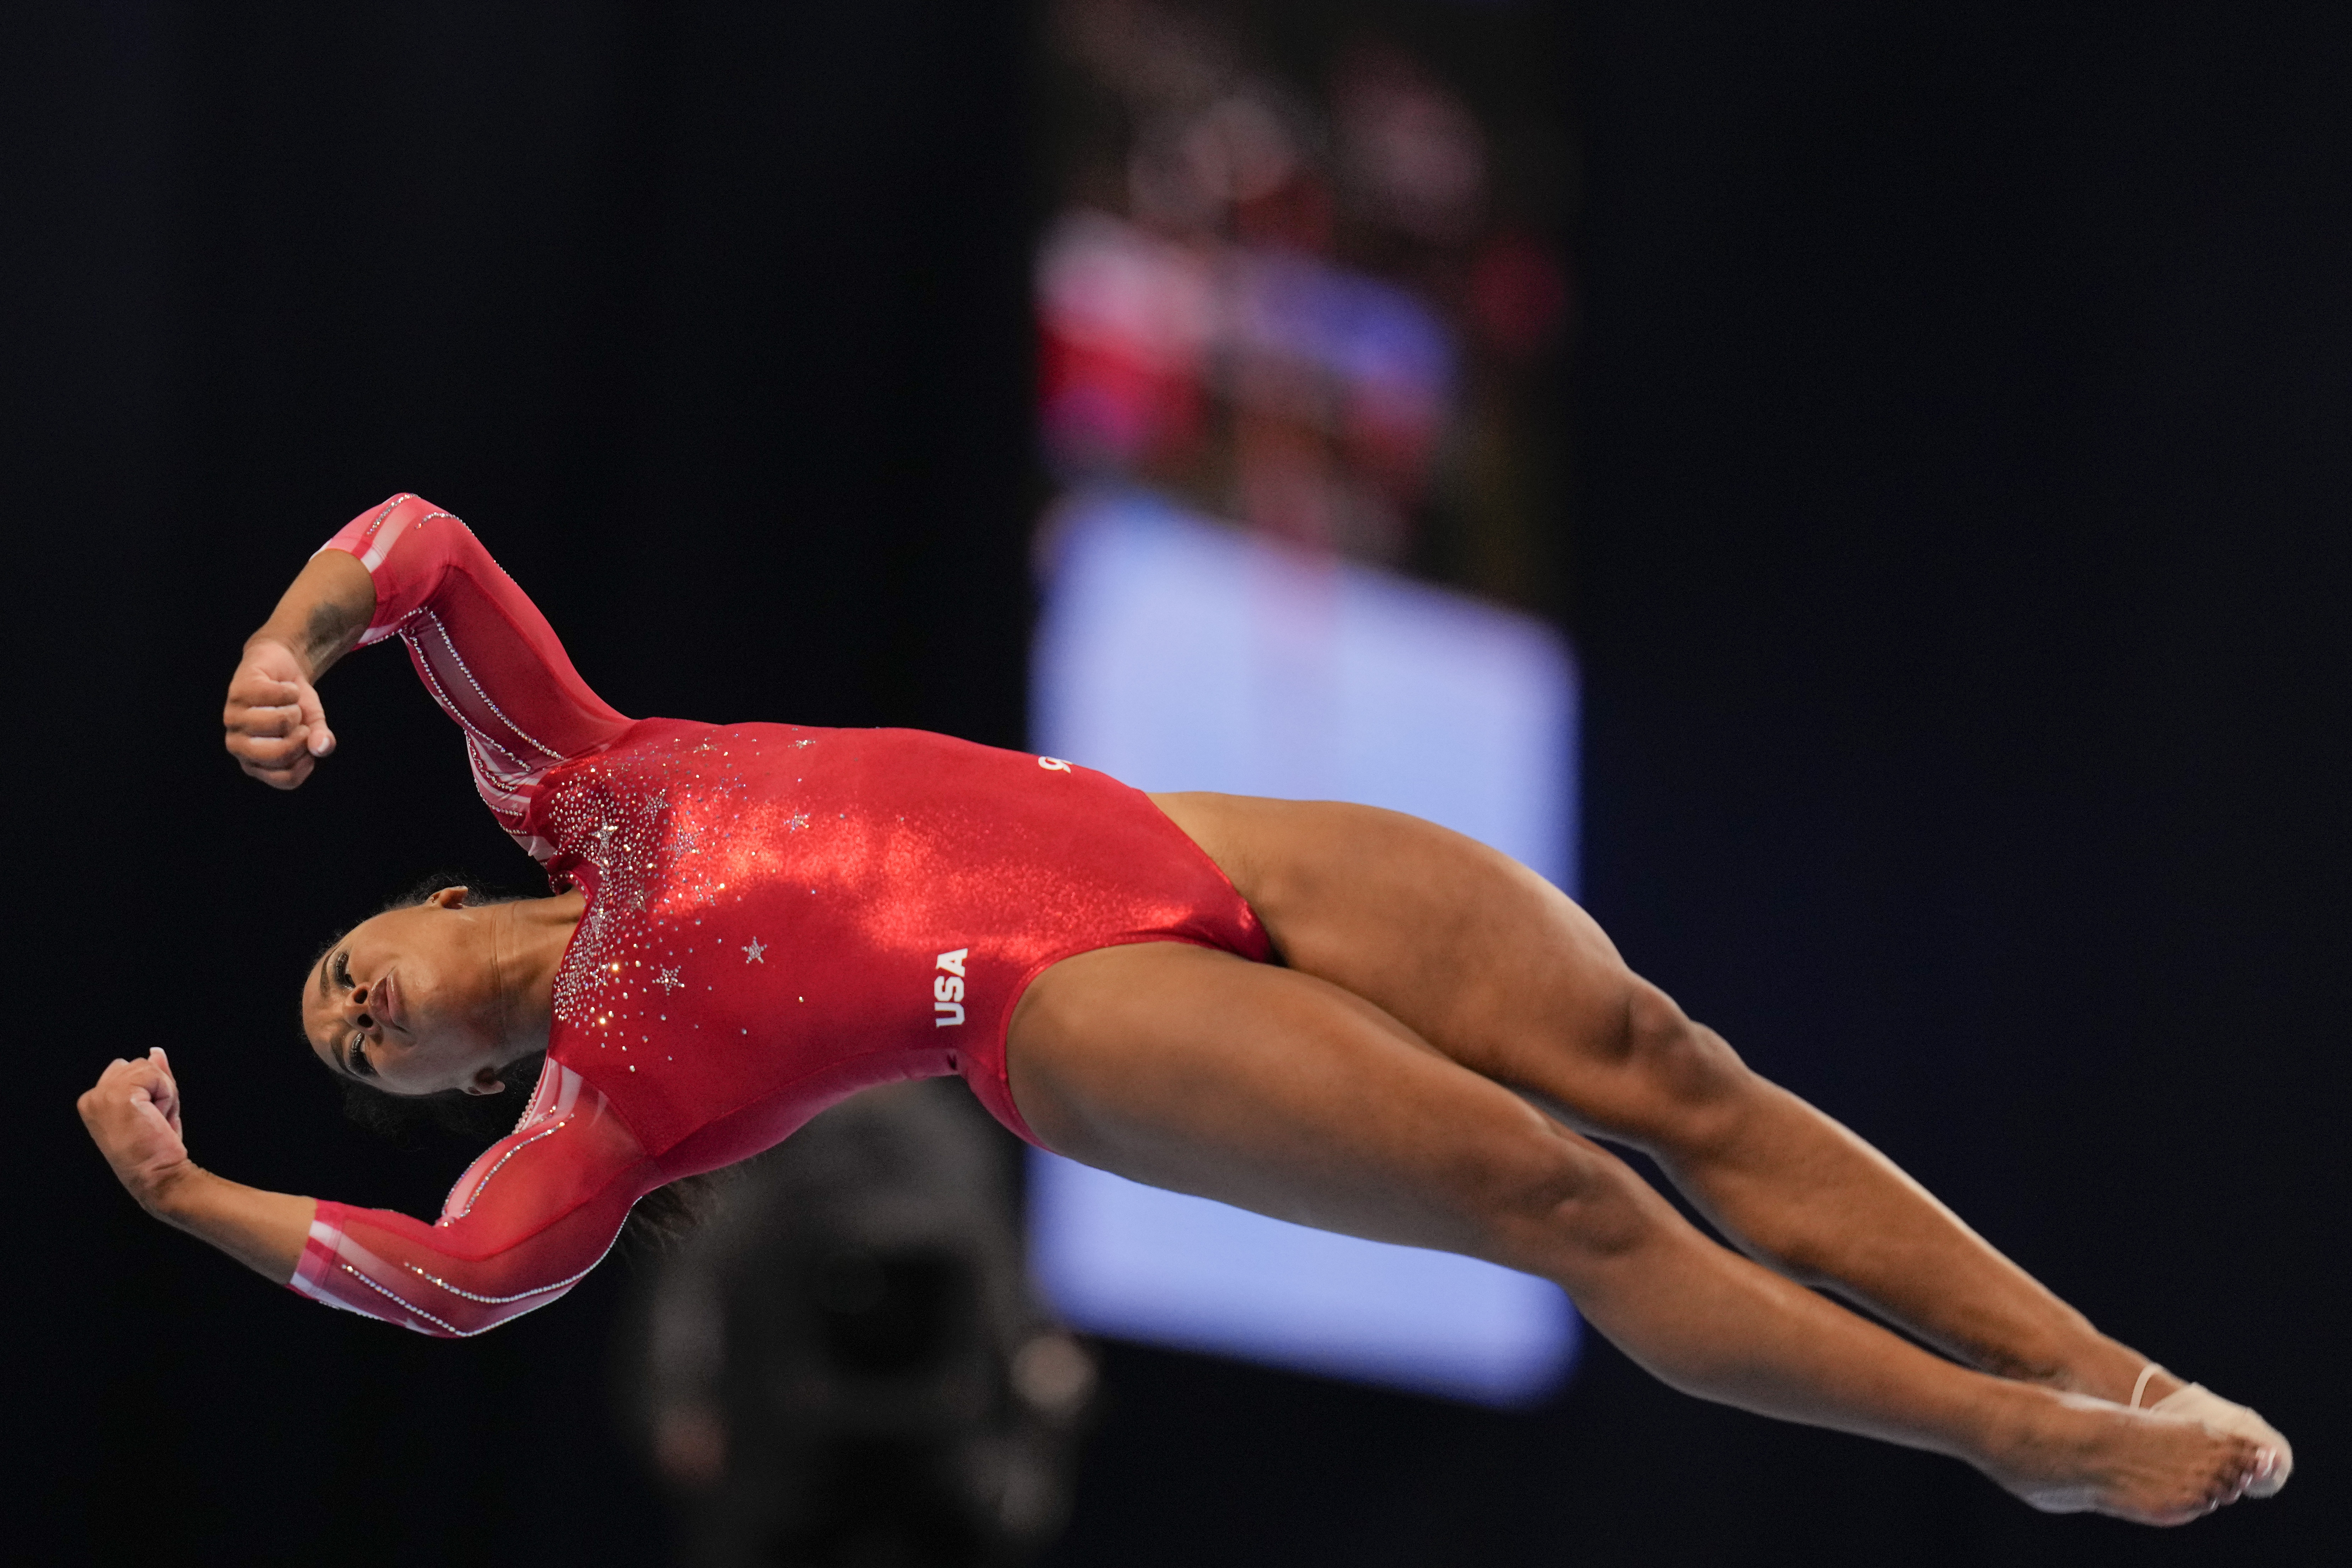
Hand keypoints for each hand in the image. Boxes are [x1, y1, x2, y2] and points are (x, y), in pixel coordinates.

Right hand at [79, 1048, 191, 1210]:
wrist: (158, 1174)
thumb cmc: (156, 1148)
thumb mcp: (155, 1105)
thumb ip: (153, 1076)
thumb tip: (155, 1051)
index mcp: (93, 1100)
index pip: (130, 1069)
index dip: (150, 1091)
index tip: (147, 1120)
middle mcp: (91, 1096)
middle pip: (139, 1064)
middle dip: (156, 1088)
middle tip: (153, 1120)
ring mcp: (101, 1095)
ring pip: (149, 1067)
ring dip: (163, 1092)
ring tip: (155, 1120)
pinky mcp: (118, 1095)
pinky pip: (156, 1074)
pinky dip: (166, 1095)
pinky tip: (157, 1117)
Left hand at [224, 639, 334, 788]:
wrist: (280, 667)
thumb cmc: (293, 704)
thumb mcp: (312, 725)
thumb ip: (319, 740)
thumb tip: (322, 747)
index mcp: (254, 763)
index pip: (286, 779)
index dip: (308, 762)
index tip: (309, 744)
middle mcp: (238, 746)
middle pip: (279, 754)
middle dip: (302, 736)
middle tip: (300, 724)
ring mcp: (233, 719)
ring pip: (278, 722)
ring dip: (295, 709)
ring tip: (290, 704)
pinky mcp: (236, 692)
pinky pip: (276, 695)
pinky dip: (291, 690)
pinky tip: (284, 688)